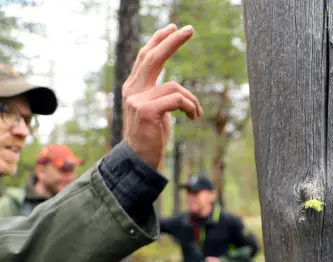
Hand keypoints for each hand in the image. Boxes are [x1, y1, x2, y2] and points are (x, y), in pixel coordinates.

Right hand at [122, 24, 202, 168]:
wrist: (139, 160)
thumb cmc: (151, 136)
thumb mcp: (155, 110)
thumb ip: (159, 94)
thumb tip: (174, 85)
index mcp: (133, 87)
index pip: (146, 56)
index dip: (159, 40)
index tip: (173, 27)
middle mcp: (132, 89)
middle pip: (153, 57)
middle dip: (173, 41)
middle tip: (190, 29)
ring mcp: (137, 99)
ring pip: (174, 86)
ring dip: (191, 100)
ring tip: (196, 113)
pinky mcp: (146, 111)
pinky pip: (177, 99)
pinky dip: (190, 107)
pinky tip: (193, 117)